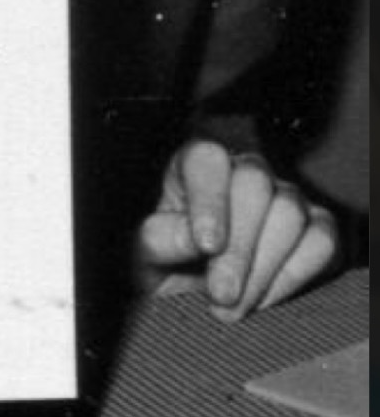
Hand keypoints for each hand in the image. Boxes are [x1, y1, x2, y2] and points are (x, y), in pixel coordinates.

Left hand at [134, 139, 337, 320]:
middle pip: (254, 183)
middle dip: (239, 248)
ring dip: (263, 268)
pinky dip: (295, 275)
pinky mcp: (314, 227)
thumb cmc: (158, 264)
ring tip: (233, 305)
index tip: (206, 245)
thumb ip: (158, 239)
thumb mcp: (142, 255)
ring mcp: (282, 195)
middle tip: (220, 296)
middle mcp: (239, 170)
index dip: (209, 200)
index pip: (206, 158)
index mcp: (190, 165)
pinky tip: (263, 297)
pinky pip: (321, 241)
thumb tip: (191, 238)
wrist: (188, 294)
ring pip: (290, 211)